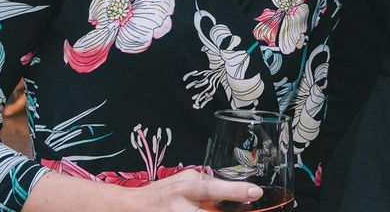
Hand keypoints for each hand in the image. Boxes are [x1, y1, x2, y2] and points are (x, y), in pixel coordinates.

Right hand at [135, 169, 262, 211]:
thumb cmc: (161, 193)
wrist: (133, 209)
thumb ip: (205, 182)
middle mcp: (182, 209)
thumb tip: (231, 189)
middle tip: (251, 209)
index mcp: (185, 189)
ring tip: (238, 209)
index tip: (255, 192)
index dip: (235, 191)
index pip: (213, 188)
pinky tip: (210, 211)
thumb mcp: (182, 180)